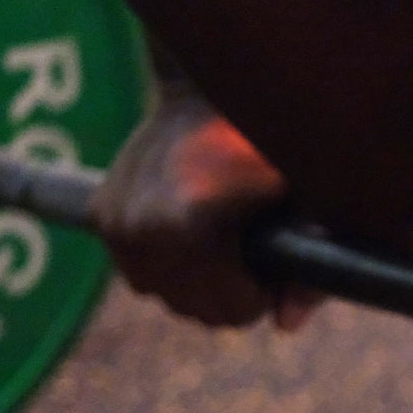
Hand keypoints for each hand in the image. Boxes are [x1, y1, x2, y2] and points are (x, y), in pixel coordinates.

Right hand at [91, 93, 321, 328]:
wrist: (209, 87)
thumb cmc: (273, 142)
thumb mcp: (310, 202)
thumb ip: (310, 269)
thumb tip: (287, 325)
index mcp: (191, 227)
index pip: (233, 308)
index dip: (263, 294)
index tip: (276, 267)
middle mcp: (143, 229)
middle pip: (195, 308)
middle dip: (230, 292)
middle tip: (254, 253)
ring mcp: (117, 222)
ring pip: (164, 294)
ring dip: (196, 282)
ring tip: (225, 242)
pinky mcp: (102, 213)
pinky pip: (140, 272)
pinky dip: (166, 264)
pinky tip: (192, 233)